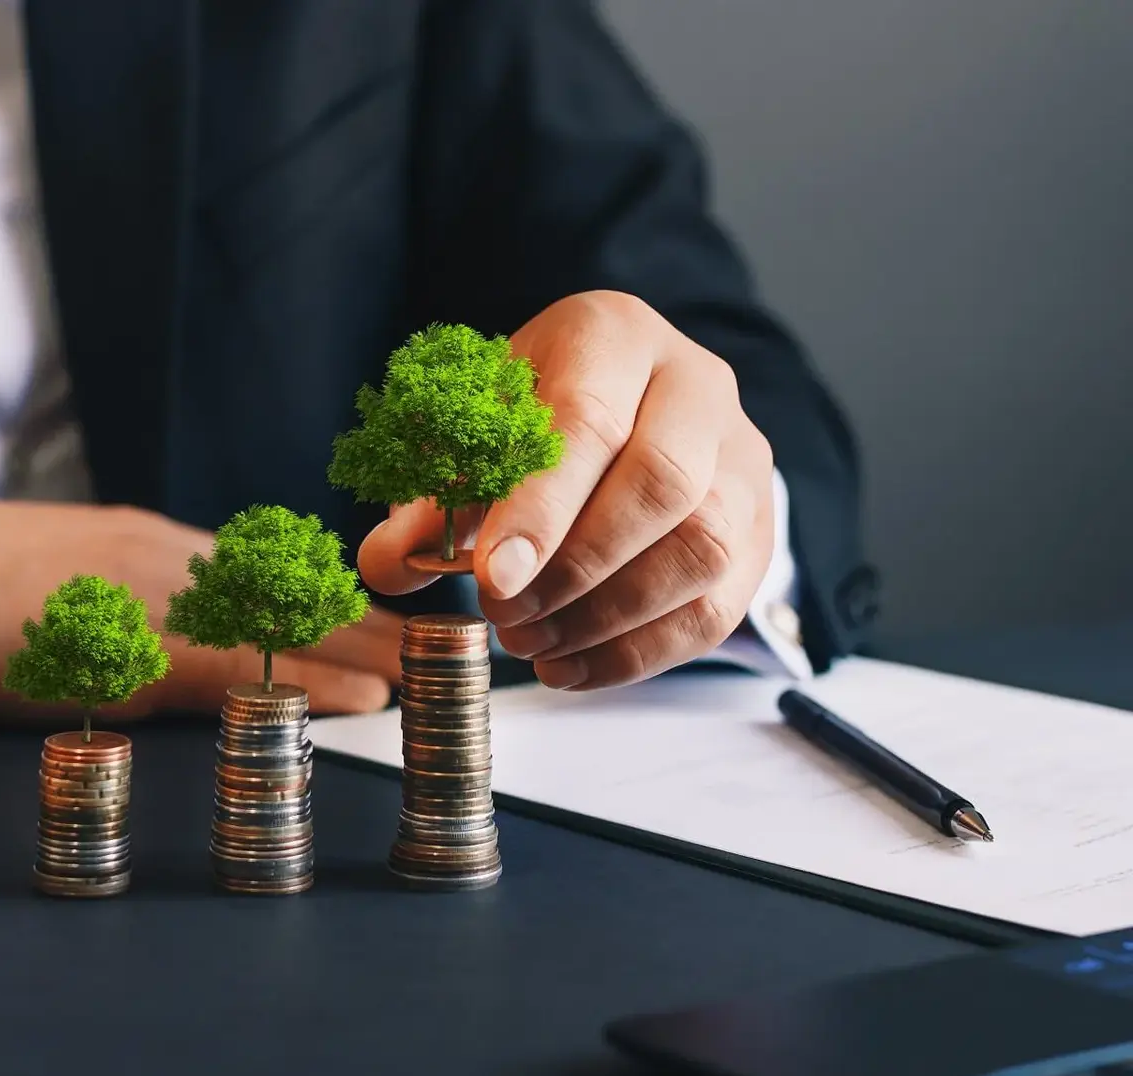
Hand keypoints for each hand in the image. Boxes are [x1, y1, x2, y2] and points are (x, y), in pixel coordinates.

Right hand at [0, 483, 402, 716]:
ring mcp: (142, 595)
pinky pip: (233, 666)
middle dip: (377, 622)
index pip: (269, 577)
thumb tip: (165, 658)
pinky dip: (308, 684)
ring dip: (367, 651)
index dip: (343, 604)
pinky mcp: (117, 641)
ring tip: (442, 674)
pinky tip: (365, 701)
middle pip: (295, 592)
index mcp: (147, 550)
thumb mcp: (50, 596)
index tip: (407, 622)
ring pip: (281, 624)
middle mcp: (161, 559)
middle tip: (457, 647)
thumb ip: (115, 617)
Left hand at [357, 291, 774, 689]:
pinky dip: (639, 652)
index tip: (491, 577)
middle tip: (506, 614)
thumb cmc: (533, 417)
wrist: (622, 407)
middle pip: (663, 483)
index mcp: (612, 335)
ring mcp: (741, 457)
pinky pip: (717, 605)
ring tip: (532, 643)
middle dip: (576, 567)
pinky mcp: (759, 528)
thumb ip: (426, 496)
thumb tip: (389, 563)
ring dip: (608, 617)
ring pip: (703, 548)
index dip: (540, 509)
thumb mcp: (470, 432)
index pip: (589, 421)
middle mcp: (695, 384)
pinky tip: (572, 667)